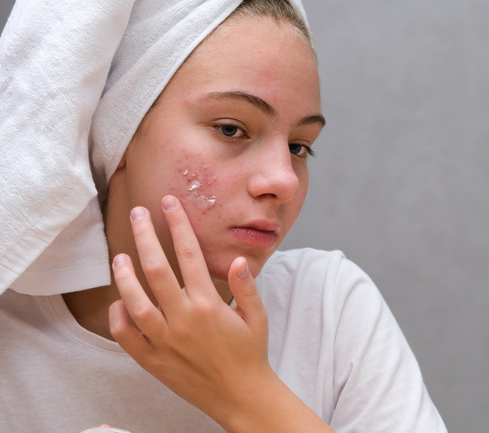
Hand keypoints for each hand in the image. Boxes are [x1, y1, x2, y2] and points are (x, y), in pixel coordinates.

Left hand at [108, 195, 271, 426]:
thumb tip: (237, 259)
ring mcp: (165, 341)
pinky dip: (119, 316)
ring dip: (124, 276)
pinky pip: (126, 336)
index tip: (170, 204)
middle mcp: (183, 320)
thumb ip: (246, 286)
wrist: (241, 396)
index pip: (190, 255)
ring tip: (119, 256)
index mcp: (209, 305)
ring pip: (134, 301)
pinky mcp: (153, 361)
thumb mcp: (257, 317)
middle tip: (138, 213)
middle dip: (145, 236)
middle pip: (156, 269)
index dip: (178, 225)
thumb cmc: (251, 354)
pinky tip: (121, 301)